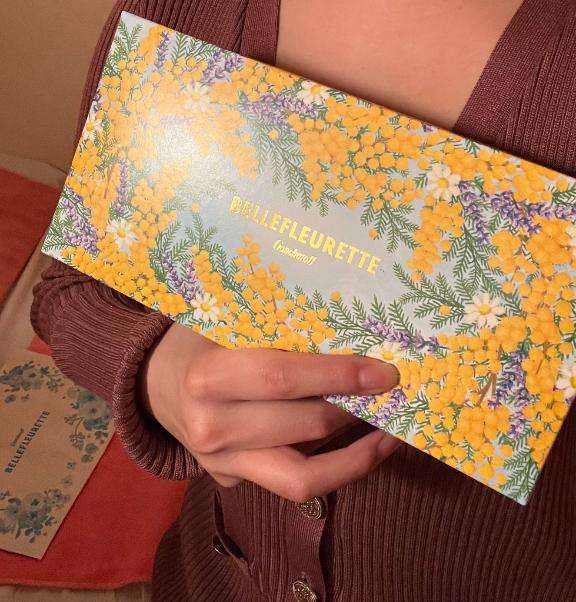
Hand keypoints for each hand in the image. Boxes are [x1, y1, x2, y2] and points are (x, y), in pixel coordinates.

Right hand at [139, 323, 400, 501]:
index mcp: (207, 377)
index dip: (337, 375)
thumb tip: (346, 329)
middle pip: (303, 426)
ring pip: (303, 476)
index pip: (282, 377)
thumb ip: (273, 326)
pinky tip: (362, 448)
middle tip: (392, 392)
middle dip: (356, 409)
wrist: (155, 383)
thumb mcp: (223, 319)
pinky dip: (335, 470)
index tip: (382, 371)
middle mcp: (211, 428)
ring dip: (357, 455)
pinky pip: (292, 483)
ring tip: (390, 433)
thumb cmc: (198, 340)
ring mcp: (219, 464)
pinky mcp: (231, 482)